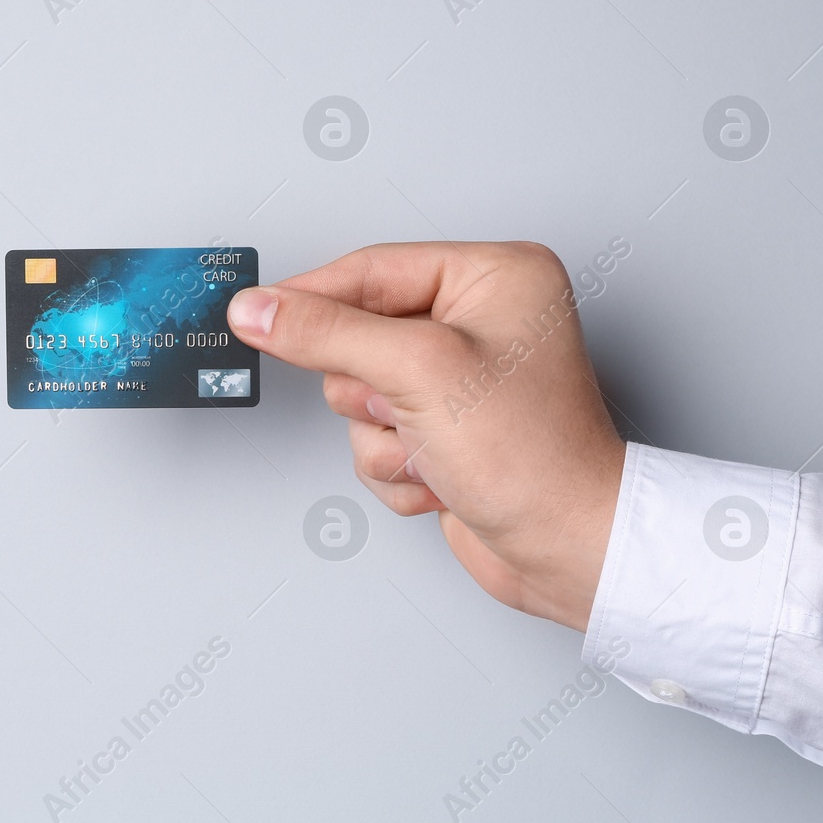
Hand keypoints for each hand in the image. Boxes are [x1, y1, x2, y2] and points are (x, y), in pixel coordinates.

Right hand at [227, 242, 624, 631]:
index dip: (310, 298)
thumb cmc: (536, 458)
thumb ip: (326, 333)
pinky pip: (374, 438)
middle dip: (372, 391)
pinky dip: (396, 467)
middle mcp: (480, 320)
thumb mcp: (417, 374)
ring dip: (383, 438)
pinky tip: (440, 477)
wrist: (569, 553)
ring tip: (434, 450)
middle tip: (409, 409)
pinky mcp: (445, 431)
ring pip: (358, 396)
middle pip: (357, 336)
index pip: (371, 270)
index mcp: (494, 276)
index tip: (253, 315)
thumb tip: (260, 309)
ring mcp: (460, 380)